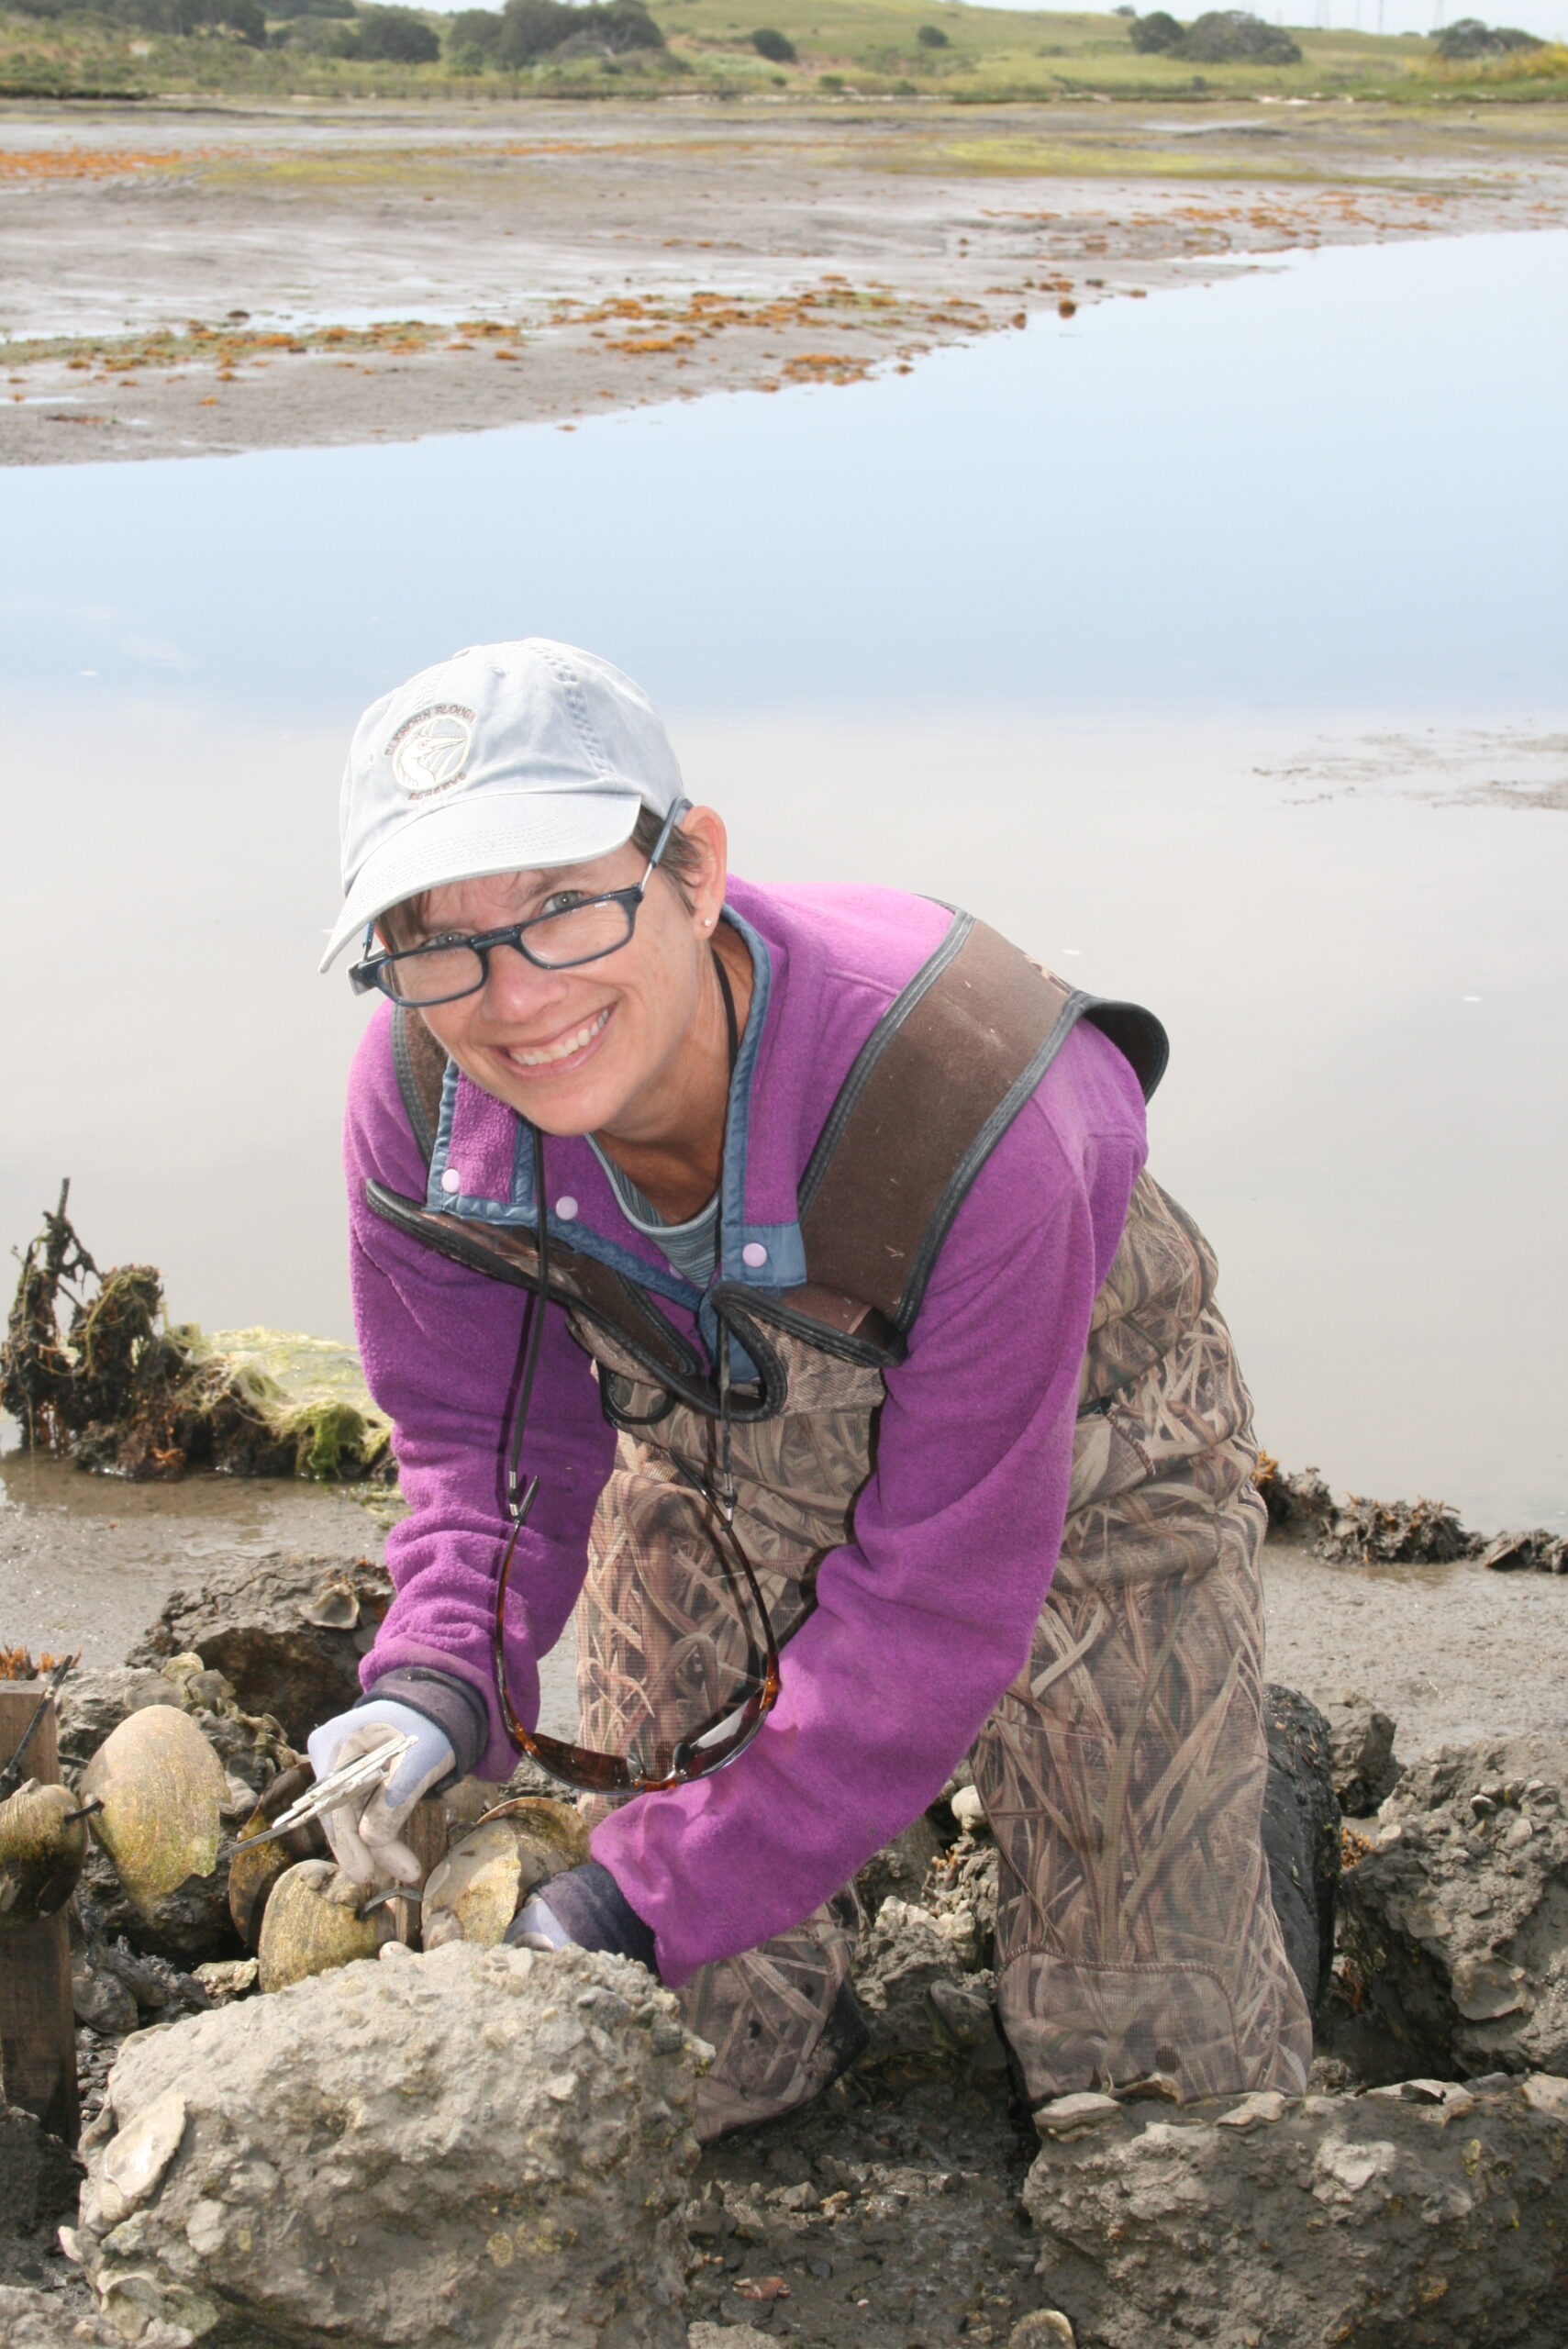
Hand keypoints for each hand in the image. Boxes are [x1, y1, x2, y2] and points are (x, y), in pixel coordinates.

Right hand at [305, 1701, 453, 1887]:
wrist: (437, 1702)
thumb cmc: (429, 1724)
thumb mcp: (419, 1758)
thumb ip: (395, 1796)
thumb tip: (371, 1838)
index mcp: (337, 1742)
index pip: (334, 1804)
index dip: (347, 1843)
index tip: (363, 1875)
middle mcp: (329, 1754)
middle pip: (340, 1813)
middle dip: (367, 1847)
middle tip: (391, 1877)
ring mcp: (339, 1765)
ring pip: (352, 1814)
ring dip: (377, 1842)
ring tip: (406, 1868)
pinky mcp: (355, 1776)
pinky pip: (360, 1807)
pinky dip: (378, 1827)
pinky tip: (394, 1851)